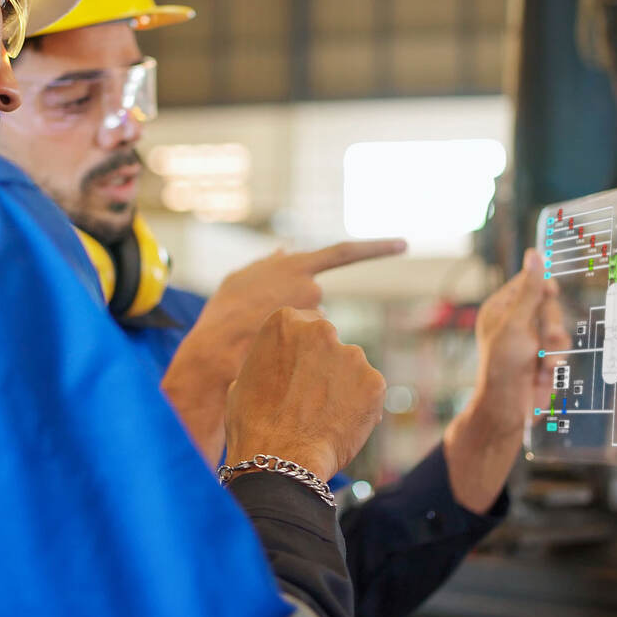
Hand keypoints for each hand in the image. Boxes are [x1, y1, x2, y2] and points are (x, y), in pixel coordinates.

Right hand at [185, 238, 406, 385]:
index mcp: (294, 268)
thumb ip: (267, 265)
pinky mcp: (321, 348)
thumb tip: (286, 249)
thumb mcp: (238, 283)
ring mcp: (316, 318)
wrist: (212, 360)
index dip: (376, 248)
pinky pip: (320, 359)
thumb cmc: (221, 321)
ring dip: (302, 349)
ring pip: (317, 336)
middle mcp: (310, 288)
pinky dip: (308, 367)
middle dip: (301, 327)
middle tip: (270, 344)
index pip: (343, 253)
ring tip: (265, 358)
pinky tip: (283, 373)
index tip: (404, 243)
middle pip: (317, 308)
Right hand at [225, 307, 385, 482]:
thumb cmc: (253, 423)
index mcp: (285, 321)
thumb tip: (278, 365)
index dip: (302, 350)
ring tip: (325, 416)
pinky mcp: (374, 382)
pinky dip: (361, 405)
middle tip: (312, 396)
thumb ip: (269, 360)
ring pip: (351, 366)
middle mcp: (321, 330)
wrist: (280, 459)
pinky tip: (341, 425)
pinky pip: (369, 390)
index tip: (299, 369)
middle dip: (324, 363)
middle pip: (329, 342)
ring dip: (343, 384)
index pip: (305, 323)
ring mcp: (351, 354)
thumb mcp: (244, 378)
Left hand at [442, 249, 567, 513]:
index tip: (550, 294)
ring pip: (557, 328)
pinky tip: (545, 375)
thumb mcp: (516, 324)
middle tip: (545, 340)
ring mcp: (528, 341)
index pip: (527, 283)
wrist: (507, 410)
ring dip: (555, 347)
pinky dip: (555, 361)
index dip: (542, 287)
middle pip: (547, 306)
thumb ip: (531, 290)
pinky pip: (559, 349)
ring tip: (545, 364)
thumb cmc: (502, 365)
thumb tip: (535, 253)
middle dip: (550, 324)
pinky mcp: (540, 359)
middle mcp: (513, 322)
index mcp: (499, 308)